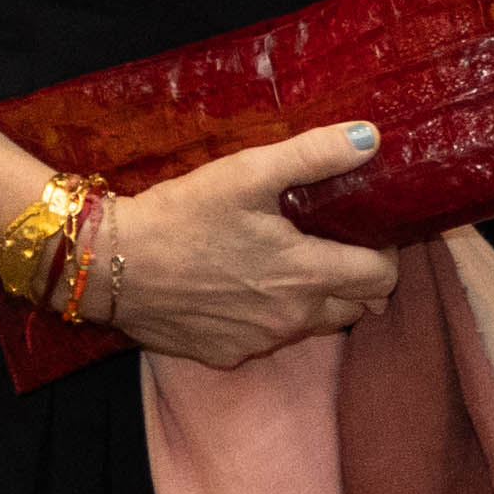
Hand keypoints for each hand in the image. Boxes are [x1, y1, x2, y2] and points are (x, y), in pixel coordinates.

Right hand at [84, 123, 404, 369]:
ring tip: (291, 263)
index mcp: (307, 274)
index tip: (369, 232)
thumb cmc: (181, 215)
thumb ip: (315, 155)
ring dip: (317, 300)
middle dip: (357, 280)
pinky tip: (246, 287)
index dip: (386, 254)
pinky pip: (267, 340)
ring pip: (314, 326)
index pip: (382, 278)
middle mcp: (291, 318)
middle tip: (334, 245)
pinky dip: (270, 318)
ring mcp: (258, 342)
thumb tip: (372, 138)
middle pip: (356, 307)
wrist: (107, 264)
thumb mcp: (248, 172)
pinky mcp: (225, 355)